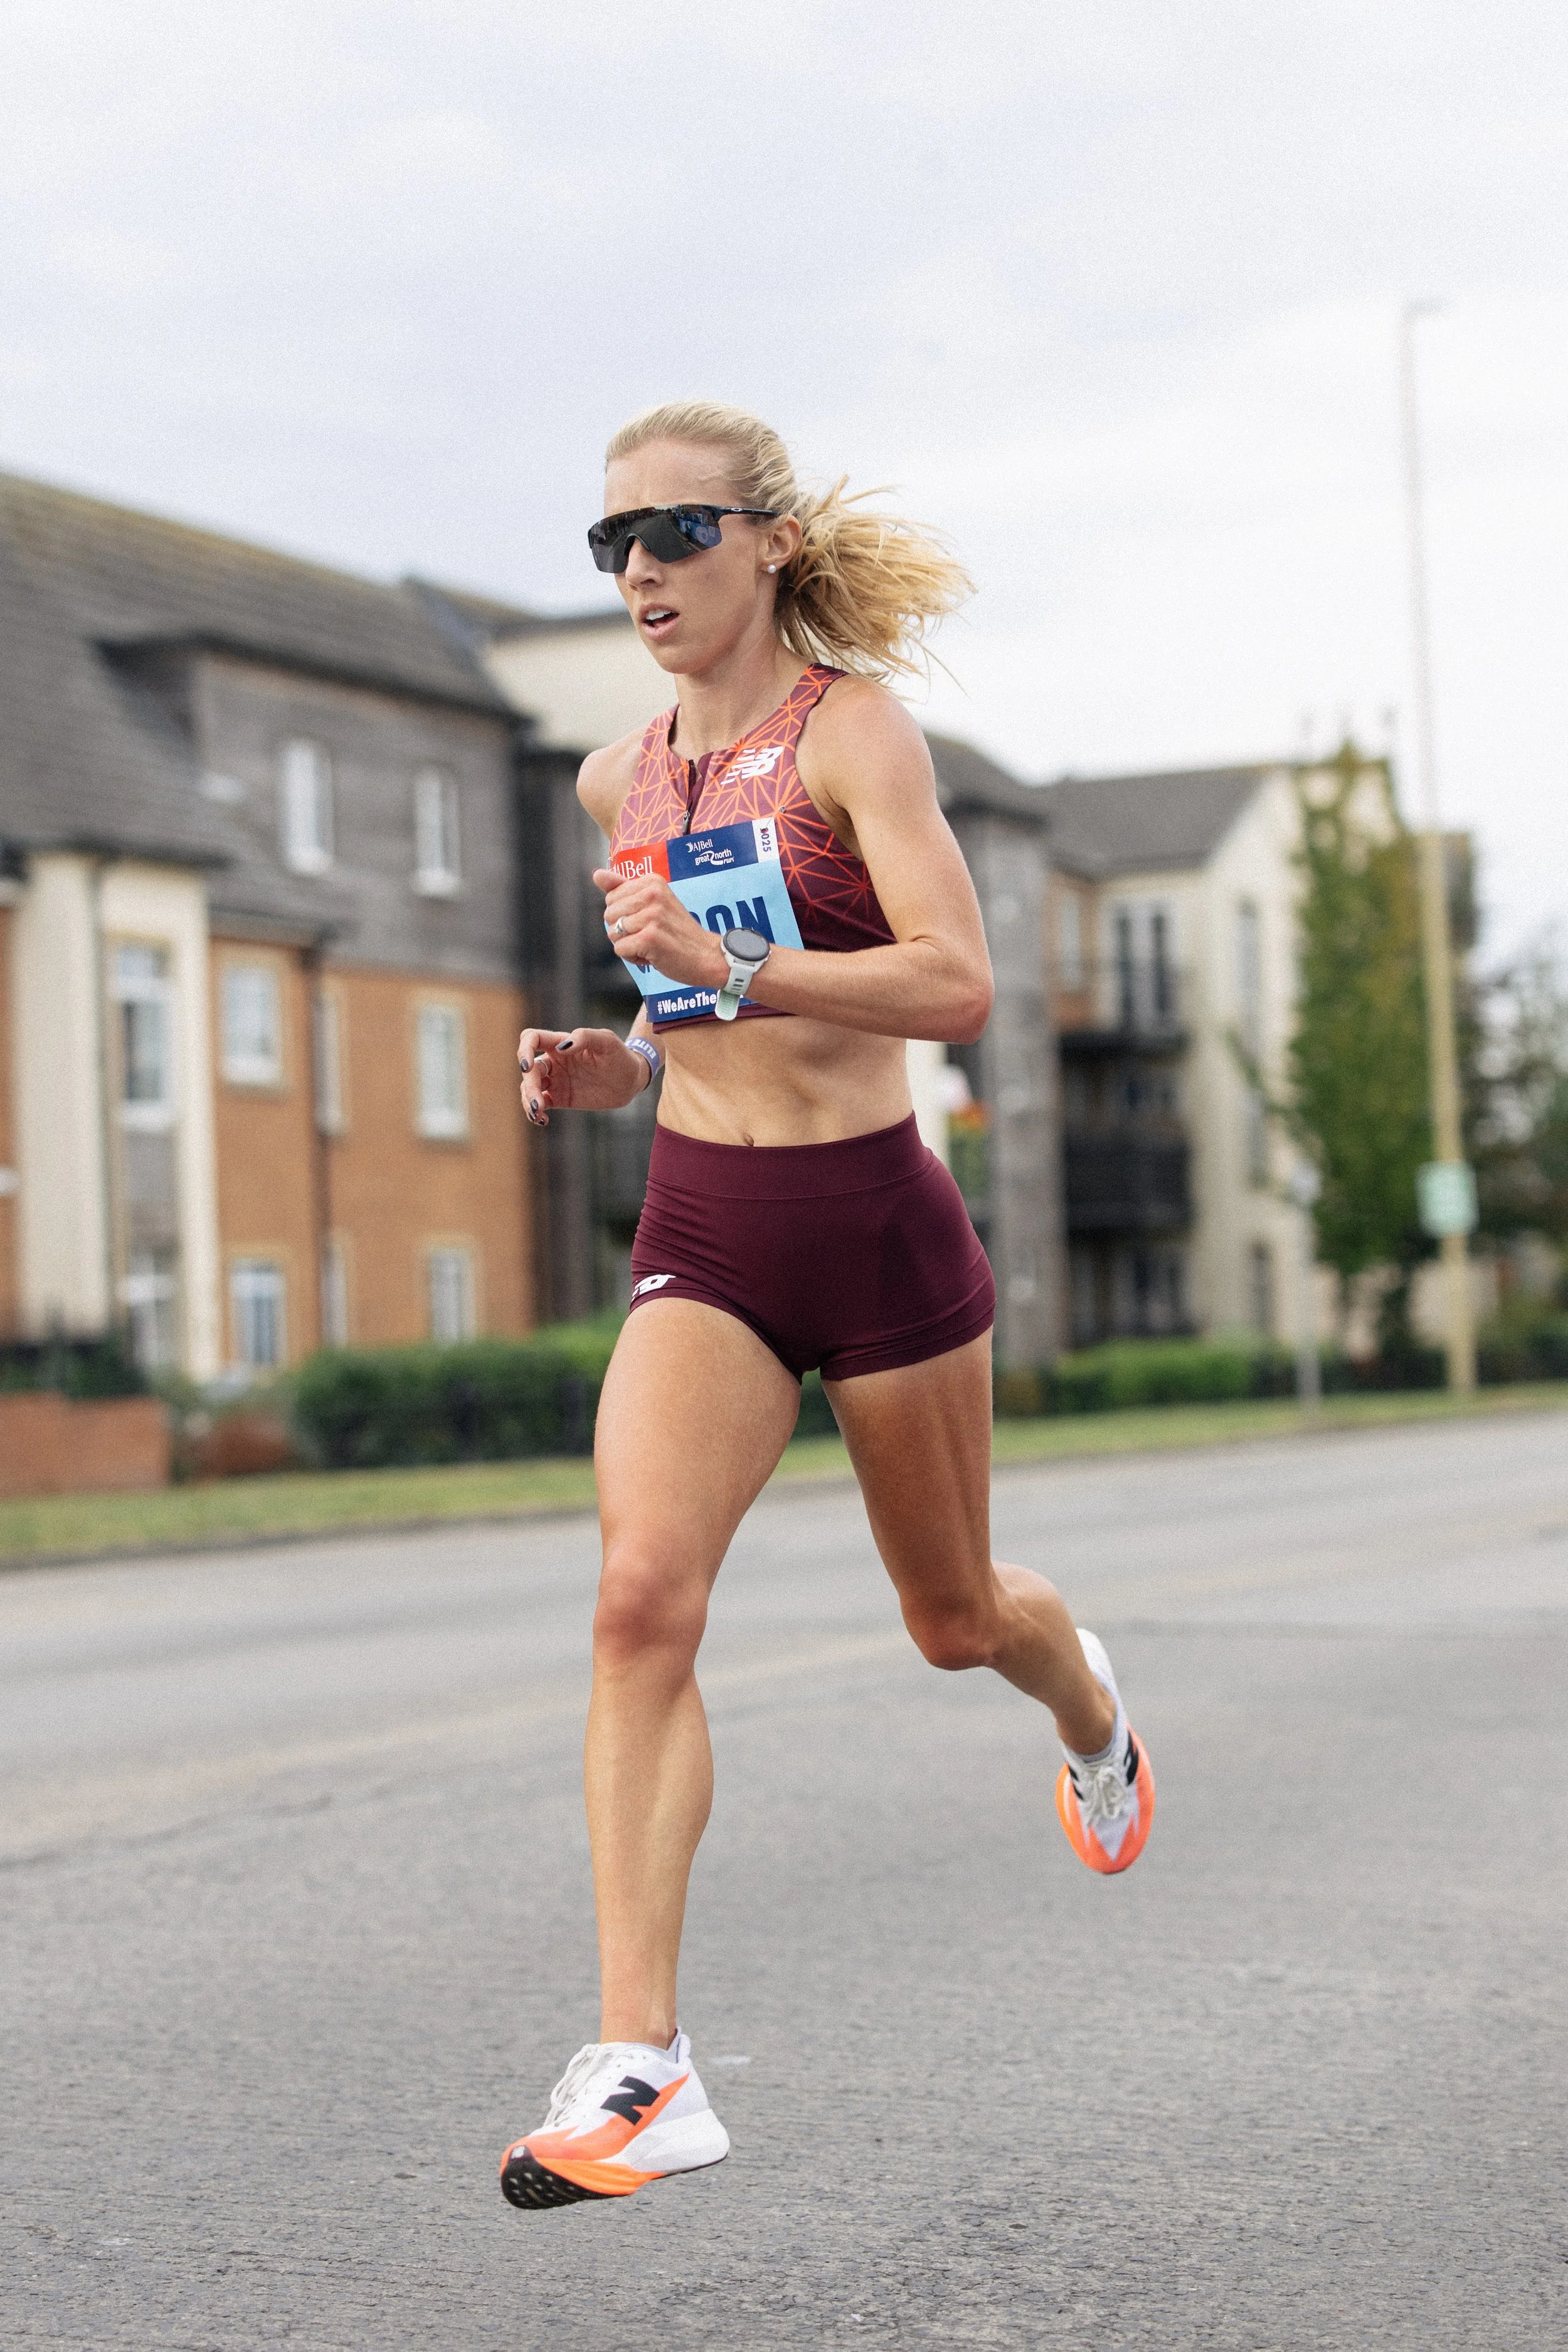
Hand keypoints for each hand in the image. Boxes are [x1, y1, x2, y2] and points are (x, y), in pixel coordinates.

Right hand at [517, 1027, 649, 1125]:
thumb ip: (585, 1037)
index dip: (524, 1050)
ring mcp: (556, 1080)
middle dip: (529, 1085)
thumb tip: (562, 1048)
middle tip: (538, 1102)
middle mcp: (554, 1061)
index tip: (527, 1066)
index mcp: (561, 1042)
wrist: (631, 1081)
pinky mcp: (561, 1098)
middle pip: (529, 1069)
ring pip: (529, 1088)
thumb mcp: (607, 1042)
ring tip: (539, 1113)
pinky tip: (543, 1120)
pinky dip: (535, 1113)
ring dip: (528, 1101)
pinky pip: (541, 1105)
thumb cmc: (620, 1056)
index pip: (531, 1038)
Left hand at [594, 868, 729, 989]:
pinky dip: (633, 957)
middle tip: (650, 933)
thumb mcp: (653, 902)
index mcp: (652, 881)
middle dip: (624, 930)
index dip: (625, 915)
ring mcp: (651, 915)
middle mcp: (652, 894)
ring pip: (613, 933)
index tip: (648, 919)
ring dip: (629, 945)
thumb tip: (597, 875)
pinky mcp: (649, 937)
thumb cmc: (678, 931)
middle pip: (609, 915)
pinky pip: (621, 949)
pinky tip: (652, 954)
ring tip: (651, 944)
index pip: (611, 897)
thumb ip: (622, 887)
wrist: (706, 955)